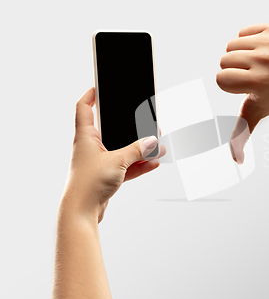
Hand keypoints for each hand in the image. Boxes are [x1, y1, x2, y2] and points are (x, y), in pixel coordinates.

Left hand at [61, 87, 165, 222]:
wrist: (81, 212)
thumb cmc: (88, 183)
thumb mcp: (118, 161)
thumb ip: (137, 150)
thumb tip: (152, 142)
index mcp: (85, 136)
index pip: (84, 108)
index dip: (91, 95)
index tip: (100, 86)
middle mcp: (91, 147)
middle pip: (110, 128)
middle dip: (128, 125)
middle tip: (142, 120)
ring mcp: (99, 162)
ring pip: (122, 149)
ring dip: (138, 148)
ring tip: (156, 146)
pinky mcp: (106, 176)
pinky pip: (126, 166)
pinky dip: (139, 164)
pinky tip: (153, 163)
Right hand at [217, 24, 268, 162]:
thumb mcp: (256, 115)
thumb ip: (241, 135)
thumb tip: (236, 161)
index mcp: (257, 82)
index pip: (221, 79)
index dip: (231, 85)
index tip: (248, 88)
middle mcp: (264, 61)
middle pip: (224, 60)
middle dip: (234, 70)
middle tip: (253, 76)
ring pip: (231, 45)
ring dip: (240, 55)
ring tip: (257, 65)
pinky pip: (244, 31)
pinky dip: (249, 40)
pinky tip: (263, 53)